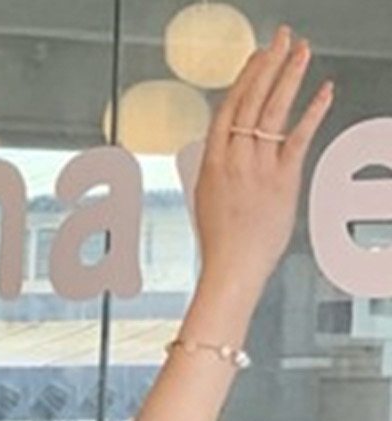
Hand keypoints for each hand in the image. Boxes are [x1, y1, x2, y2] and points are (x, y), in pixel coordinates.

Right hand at [195, 25, 333, 299]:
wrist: (232, 268)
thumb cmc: (221, 244)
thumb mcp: (209, 202)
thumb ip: (223, 171)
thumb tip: (232, 153)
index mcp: (211, 165)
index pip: (227, 111)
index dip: (244, 80)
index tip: (255, 58)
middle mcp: (234, 160)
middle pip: (251, 101)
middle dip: (267, 65)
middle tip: (280, 39)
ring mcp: (258, 167)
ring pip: (274, 111)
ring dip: (289, 76)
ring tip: (300, 51)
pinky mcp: (282, 178)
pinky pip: (299, 136)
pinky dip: (314, 111)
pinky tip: (324, 91)